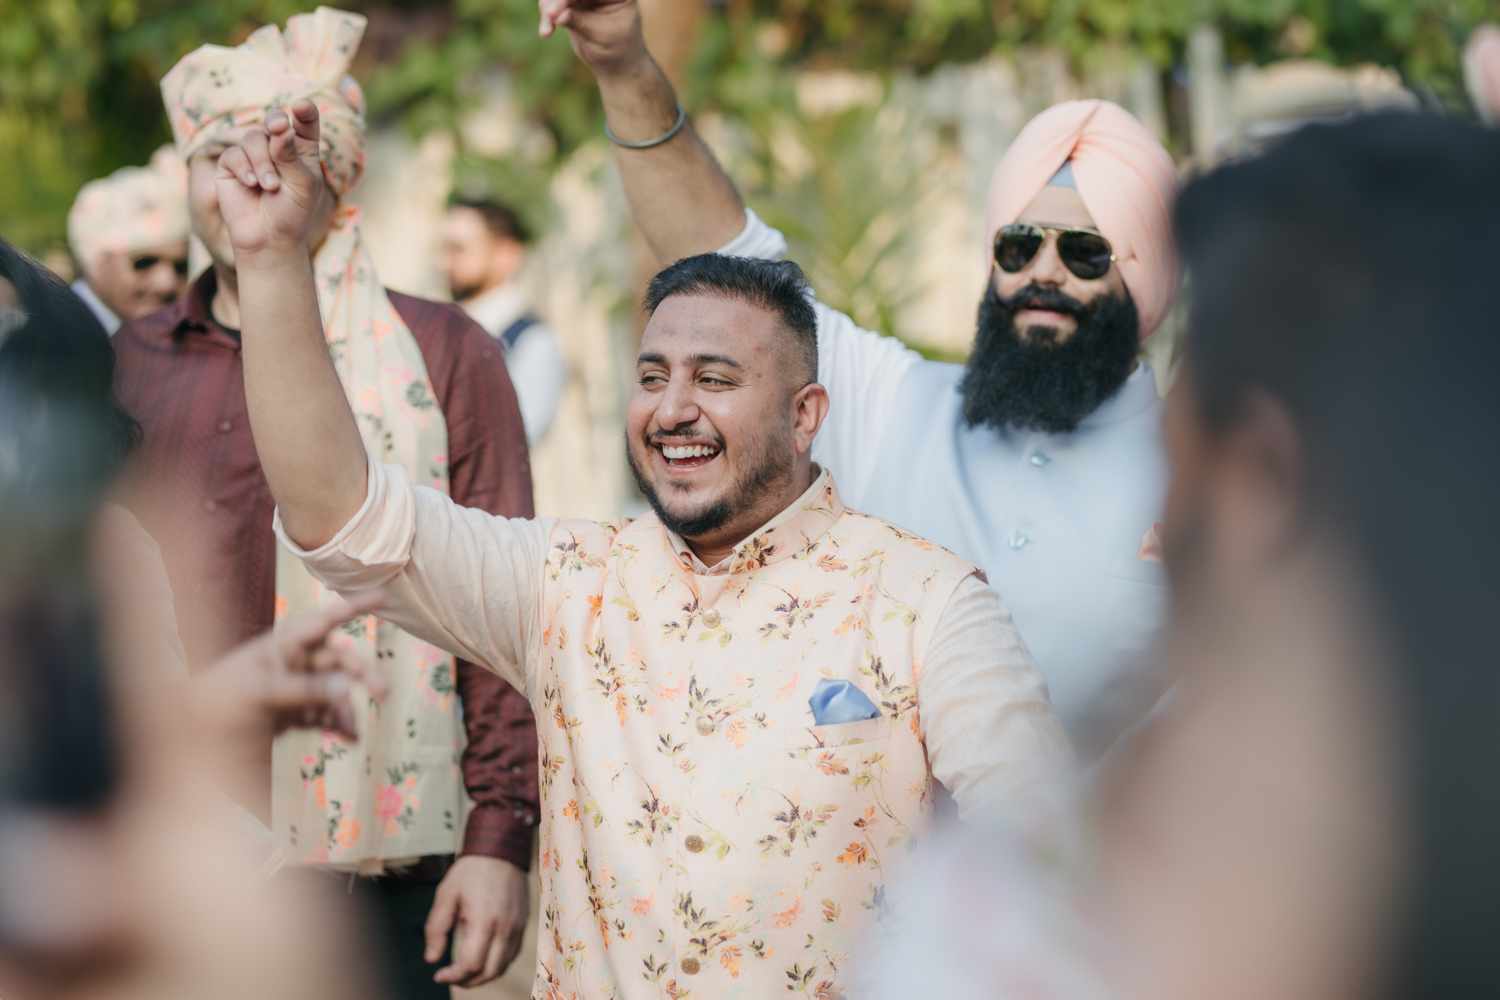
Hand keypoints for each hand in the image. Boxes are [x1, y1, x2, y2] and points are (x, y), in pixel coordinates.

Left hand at [189, 590, 389, 751]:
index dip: (354, 606)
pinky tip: (349, 738)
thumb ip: (304, 690)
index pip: (324, 621)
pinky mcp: (293, 713)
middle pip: (339, 660)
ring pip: (335, 691)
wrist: (190, 735)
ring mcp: (295, 688)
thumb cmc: (219, 701)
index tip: (383, 597)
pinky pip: (325, 715)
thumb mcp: (262, 692)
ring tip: (353, 730)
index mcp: (284, 645)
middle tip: (383, 693)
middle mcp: (294, 663)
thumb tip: (346, 688)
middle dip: (362, 674)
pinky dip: (338, 725)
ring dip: (348, 707)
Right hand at [214, 100, 324, 258]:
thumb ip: (290, 155)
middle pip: (274, 121)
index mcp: (302, 149)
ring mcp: (253, 155)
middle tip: (278, 128)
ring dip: (262, 161)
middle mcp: (277, 148)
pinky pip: (234, 154)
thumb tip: (279, 128)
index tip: (302, 106)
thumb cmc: (293, 212)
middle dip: (276, 122)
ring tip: (271, 186)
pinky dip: (244, 169)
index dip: (305, 112)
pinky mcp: (231, 165)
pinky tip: (253, 185)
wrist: (270, 238)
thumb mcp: (301, 183)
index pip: (305, 123)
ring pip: (253, 138)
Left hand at [424, 855, 528, 985]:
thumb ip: (436, 929)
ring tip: (465, 971)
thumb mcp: (446, 895)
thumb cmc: (471, 870)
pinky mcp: (523, 923)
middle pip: (490, 972)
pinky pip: (512, 954)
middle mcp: (505, 928)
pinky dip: (497, 964)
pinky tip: (483, 958)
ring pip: (503, 966)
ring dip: (483, 975)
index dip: (453, 976)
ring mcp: (517, 926)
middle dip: (467, 981)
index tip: (439, 974)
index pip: (471, 964)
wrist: (501, 849)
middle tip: (451, 976)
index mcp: (484, 921)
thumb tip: (431, 958)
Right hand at [537, 0, 646, 77]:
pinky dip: (547, 15)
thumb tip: (557, 15)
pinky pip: (553, 2)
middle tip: (549, 17)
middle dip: (557, 1)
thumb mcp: (602, 35)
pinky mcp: (572, 3)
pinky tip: (546, 31)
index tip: (554, 13)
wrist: (614, 65)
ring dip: (548, 9)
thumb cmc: (616, 50)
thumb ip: (580, 22)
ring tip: (546, 31)